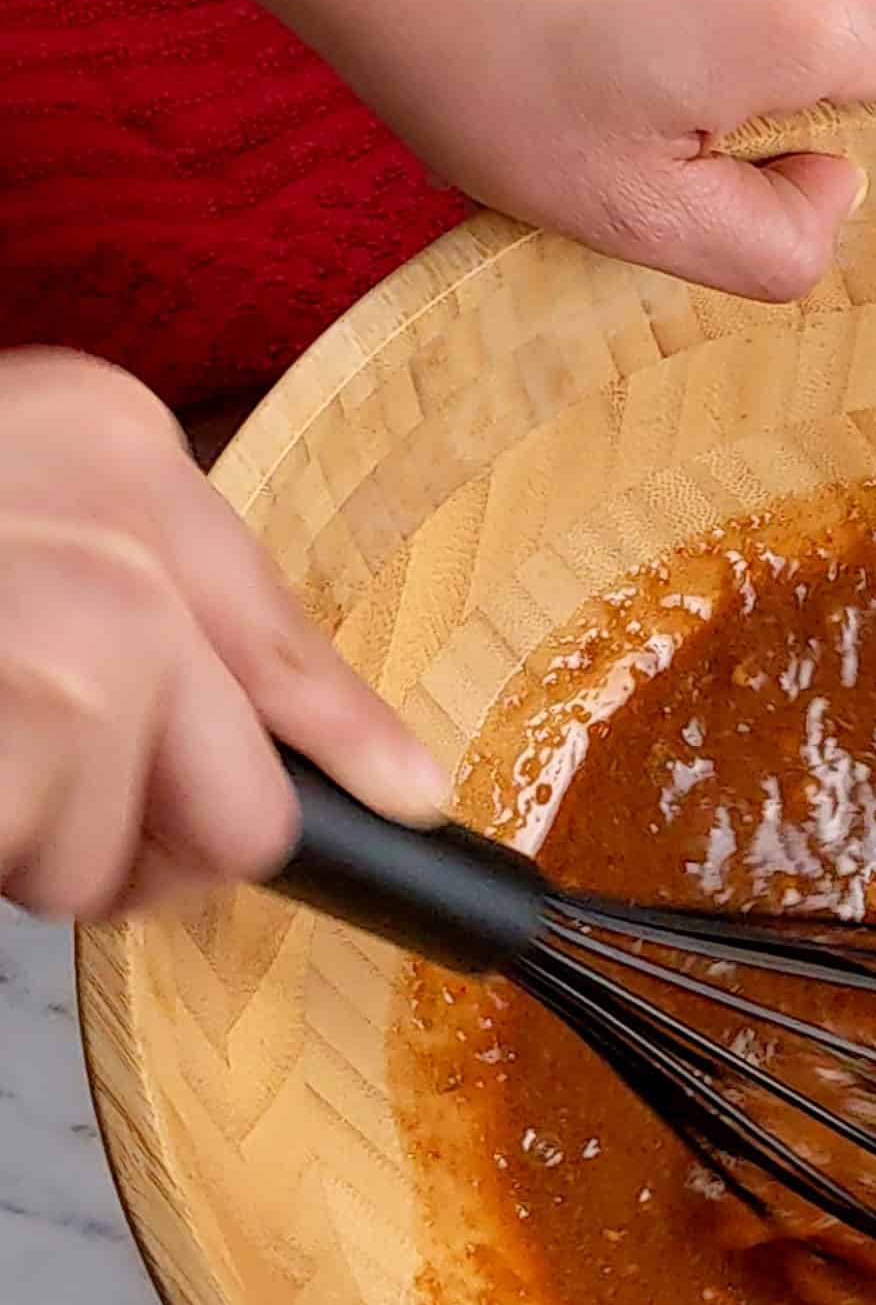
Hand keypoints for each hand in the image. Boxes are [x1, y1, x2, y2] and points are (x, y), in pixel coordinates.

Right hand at [0, 351, 444, 919]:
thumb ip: (152, 622)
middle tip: (36, 801)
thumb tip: (379, 772)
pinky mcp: (26, 704)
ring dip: (47, 849)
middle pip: (254, 782)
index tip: (405, 792)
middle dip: (155, 832)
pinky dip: (1, 861)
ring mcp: (62, 607)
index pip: (281, 639)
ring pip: (164, 843)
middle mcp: (105, 505)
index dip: (341, 739)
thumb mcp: (20, 547)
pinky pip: (72, 866)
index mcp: (105, 437)